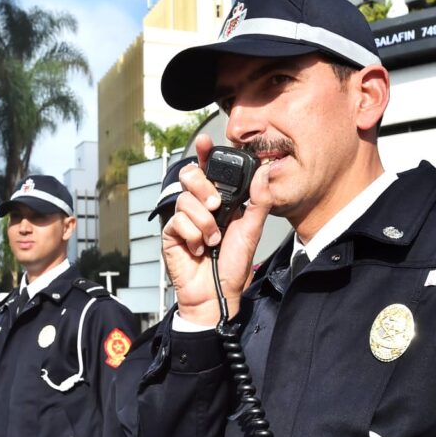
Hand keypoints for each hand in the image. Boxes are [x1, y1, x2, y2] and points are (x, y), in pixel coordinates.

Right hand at [162, 134, 270, 324]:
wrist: (217, 294)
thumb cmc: (232, 265)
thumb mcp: (251, 230)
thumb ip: (258, 200)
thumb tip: (264, 171)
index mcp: (219, 202)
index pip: (209, 171)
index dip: (205, 154)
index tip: (206, 141)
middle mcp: (199, 206)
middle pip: (190, 176)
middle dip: (202, 187)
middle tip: (215, 206)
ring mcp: (183, 219)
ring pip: (185, 200)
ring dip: (203, 222)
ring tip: (212, 240)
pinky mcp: (171, 233)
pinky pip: (178, 221)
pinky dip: (193, 236)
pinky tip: (199, 249)